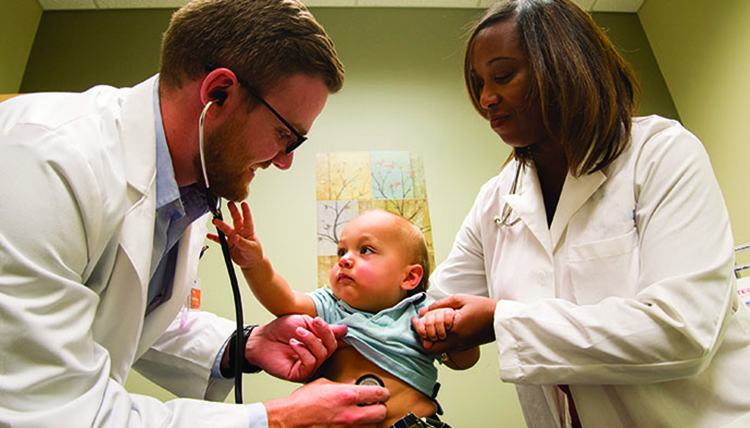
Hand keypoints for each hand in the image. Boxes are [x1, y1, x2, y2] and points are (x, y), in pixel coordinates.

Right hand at [207, 201, 262, 269]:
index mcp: (248, 231)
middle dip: (233, 211)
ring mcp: (233, 237)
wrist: (250, 263)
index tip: (243, 203)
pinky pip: (220, 239)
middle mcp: (240, 232)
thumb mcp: (251, 248)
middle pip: (236, 219)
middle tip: (229, 204)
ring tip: (215, 220)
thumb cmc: (255, 254)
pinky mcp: (228, 244)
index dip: (246, 211)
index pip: (247, 219)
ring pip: (226, 229)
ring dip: (221, 224)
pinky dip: (214, 237)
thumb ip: (242, 243)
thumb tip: (235, 237)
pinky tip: (210, 235)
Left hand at [247, 315, 346, 381]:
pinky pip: (310, 363)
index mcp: (319, 343)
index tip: (322, 321)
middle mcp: (316, 356)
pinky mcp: (300, 374)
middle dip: (324, 333)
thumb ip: (323, 328)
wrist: (262, 339)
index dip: (334, 332)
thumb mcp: (304, 322)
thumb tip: (344, 330)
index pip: (335, 340)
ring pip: (321, 355)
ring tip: (297, 333)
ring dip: (310, 340)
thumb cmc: (280, 330)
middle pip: (331, 347)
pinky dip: (303, 351)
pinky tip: (293, 343)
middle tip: (313, 323)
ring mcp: (309, 366)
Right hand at [264, 378, 388, 427]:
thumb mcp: (323, 385)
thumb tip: (352, 383)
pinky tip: (354, 425)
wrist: (289, 420)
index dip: (383, 393)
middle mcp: (350, 413)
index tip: (382, 393)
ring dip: (370, 421)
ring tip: (364, 417)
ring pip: (372, 427)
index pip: (378, 394)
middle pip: (381, 412)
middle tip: (375, 406)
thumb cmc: (302, 403)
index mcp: (347, 395)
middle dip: (379, 408)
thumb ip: (341, 384)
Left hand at [412, 294, 497, 353]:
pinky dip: (439, 339)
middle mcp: (455, 341)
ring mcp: (459, 346)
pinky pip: (444, 347)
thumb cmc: (483, 308)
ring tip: (432, 324)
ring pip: (436, 349)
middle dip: (422, 335)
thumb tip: (423, 311)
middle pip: (428, 348)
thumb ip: (439, 305)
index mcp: (454, 329)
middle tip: (423, 322)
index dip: (418, 327)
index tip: (415, 318)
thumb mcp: (460, 299)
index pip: (427, 335)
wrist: (500, 320)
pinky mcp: (463, 347)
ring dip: (430, 338)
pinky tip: (442, 327)